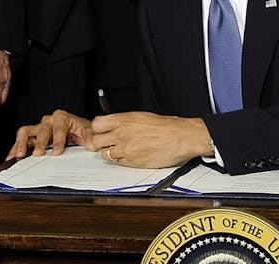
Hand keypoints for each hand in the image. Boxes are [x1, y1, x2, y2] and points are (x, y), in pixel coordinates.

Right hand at [6, 109, 93, 158]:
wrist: (79, 131)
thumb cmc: (82, 130)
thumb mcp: (89, 133)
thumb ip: (90, 138)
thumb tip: (91, 144)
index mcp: (62, 117)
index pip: (59, 127)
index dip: (58, 139)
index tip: (58, 152)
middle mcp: (49, 121)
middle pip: (41, 129)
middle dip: (40, 142)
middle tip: (38, 154)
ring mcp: (39, 128)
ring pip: (26, 132)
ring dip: (21, 143)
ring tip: (19, 155)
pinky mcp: (33, 137)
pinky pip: (22, 141)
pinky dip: (15, 149)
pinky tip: (11, 158)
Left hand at [87, 112, 212, 167]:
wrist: (182, 138)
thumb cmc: (167, 126)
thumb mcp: (142, 116)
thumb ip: (125, 122)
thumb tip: (115, 126)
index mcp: (124, 119)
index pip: (97, 124)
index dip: (98, 129)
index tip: (101, 131)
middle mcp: (122, 134)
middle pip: (96, 141)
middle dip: (100, 143)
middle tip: (107, 143)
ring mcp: (126, 149)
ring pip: (106, 154)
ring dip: (111, 152)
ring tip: (123, 149)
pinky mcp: (132, 162)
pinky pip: (118, 163)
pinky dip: (122, 160)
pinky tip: (132, 155)